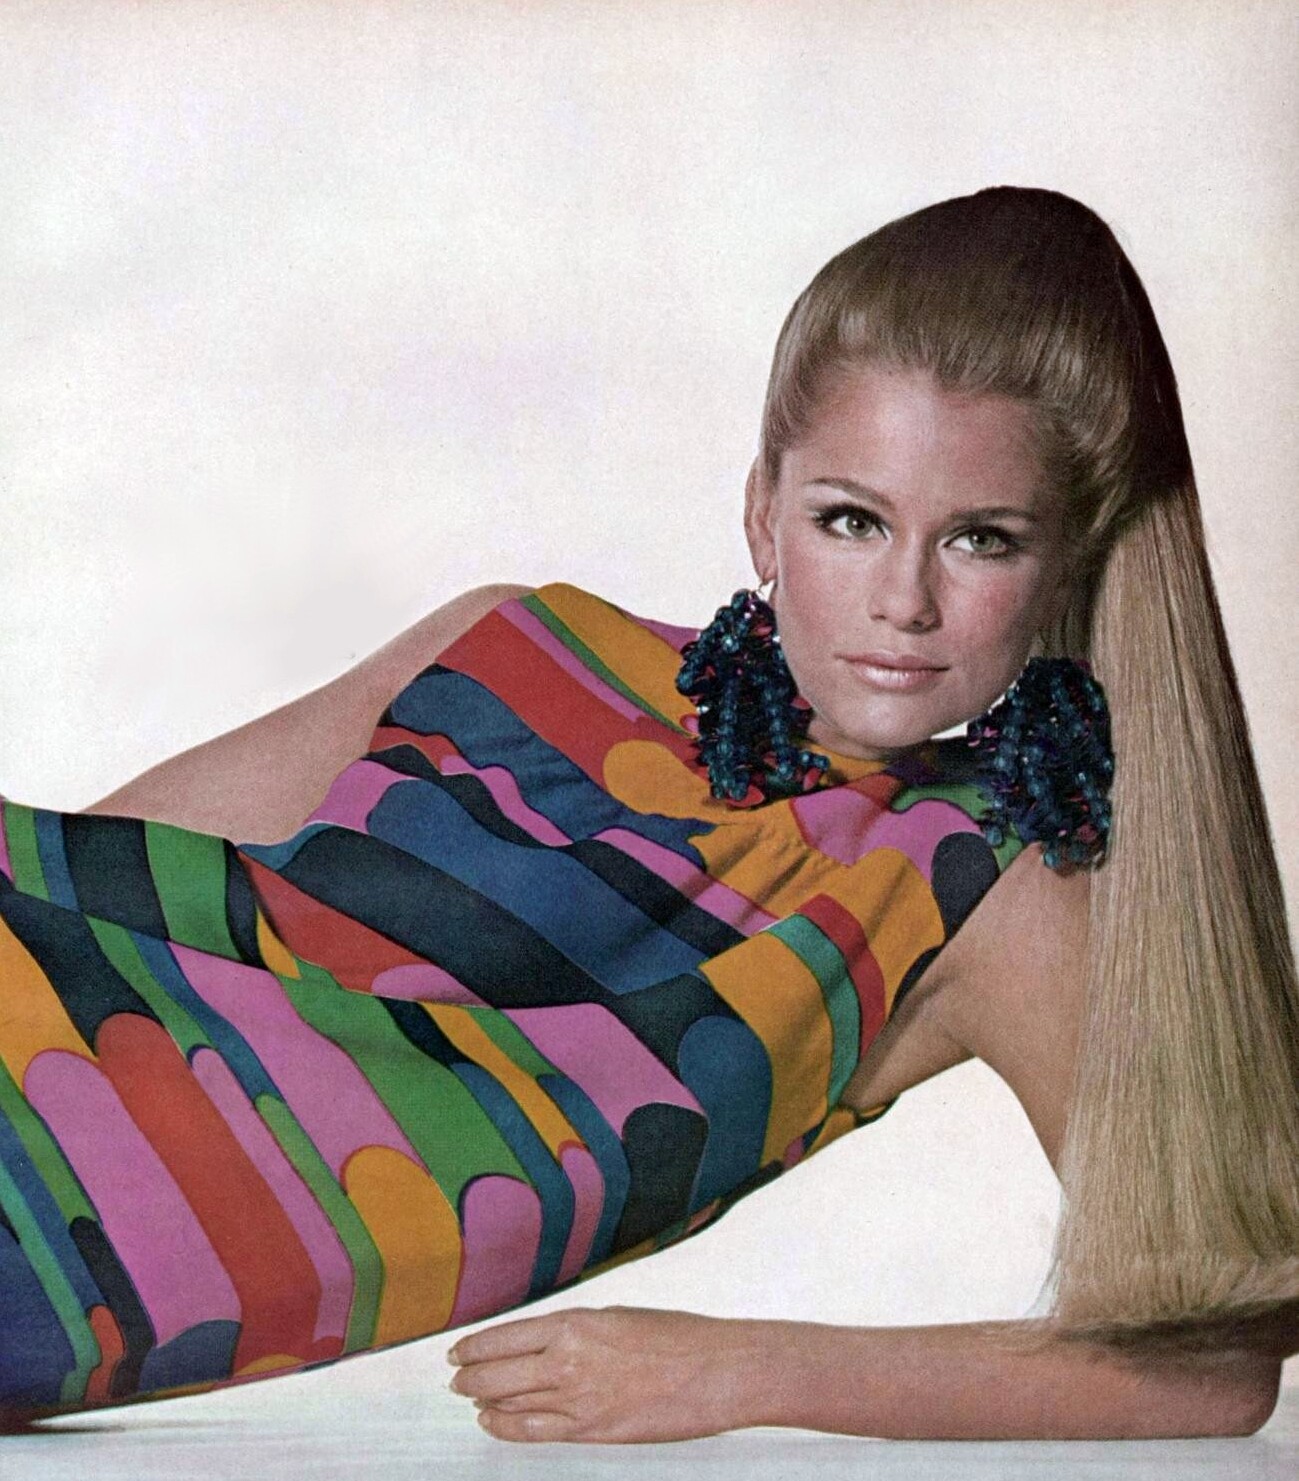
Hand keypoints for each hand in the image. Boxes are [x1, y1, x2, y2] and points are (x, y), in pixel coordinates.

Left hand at [446, 1304, 756, 1443]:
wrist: (716, 1370)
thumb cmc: (677, 1337)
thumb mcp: (618, 1317)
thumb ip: (578, 1331)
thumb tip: (546, 1343)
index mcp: (575, 1322)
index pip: (504, 1337)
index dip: (474, 1347)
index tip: (459, 1351)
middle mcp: (568, 1359)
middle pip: (498, 1372)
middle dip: (470, 1376)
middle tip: (456, 1377)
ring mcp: (577, 1399)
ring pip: (509, 1402)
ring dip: (483, 1400)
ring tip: (470, 1397)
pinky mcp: (591, 1430)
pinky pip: (533, 1431)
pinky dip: (505, 1426)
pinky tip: (491, 1422)